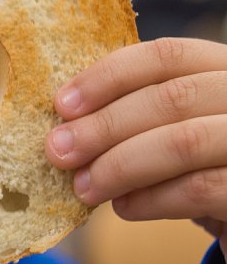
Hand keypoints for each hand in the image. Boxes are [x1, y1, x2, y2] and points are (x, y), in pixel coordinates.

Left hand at [45, 37, 226, 257]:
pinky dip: (152, 199)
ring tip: (84, 187)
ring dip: (120, 166)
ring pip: (184, 143)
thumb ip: (138, 116)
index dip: (109, 76)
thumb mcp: (175, 131)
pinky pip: (200, 189)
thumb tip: (66, 123)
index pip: (169, 55)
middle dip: (104, 126)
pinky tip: (124, 208)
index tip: (62, 104)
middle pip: (173, 98)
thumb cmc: (205, 171)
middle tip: (58, 151)